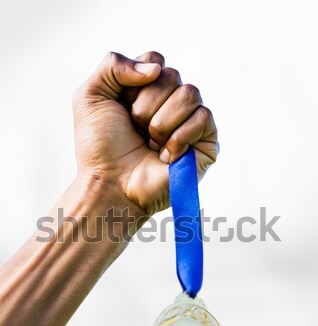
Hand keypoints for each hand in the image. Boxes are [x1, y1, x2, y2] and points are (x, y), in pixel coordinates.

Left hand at [73, 51, 217, 215]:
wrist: (110, 184)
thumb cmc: (99, 147)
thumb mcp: (90, 96)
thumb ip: (113, 64)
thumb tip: (157, 69)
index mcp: (146, 88)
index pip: (156, 61)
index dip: (137, 83)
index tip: (123, 108)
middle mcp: (170, 102)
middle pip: (172, 76)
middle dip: (146, 107)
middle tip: (136, 130)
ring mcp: (189, 122)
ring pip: (190, 94)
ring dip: (161, 123)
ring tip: (150, 144)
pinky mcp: (205, 143)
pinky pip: (204, 118)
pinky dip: (179, 138)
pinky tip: (165, 156)